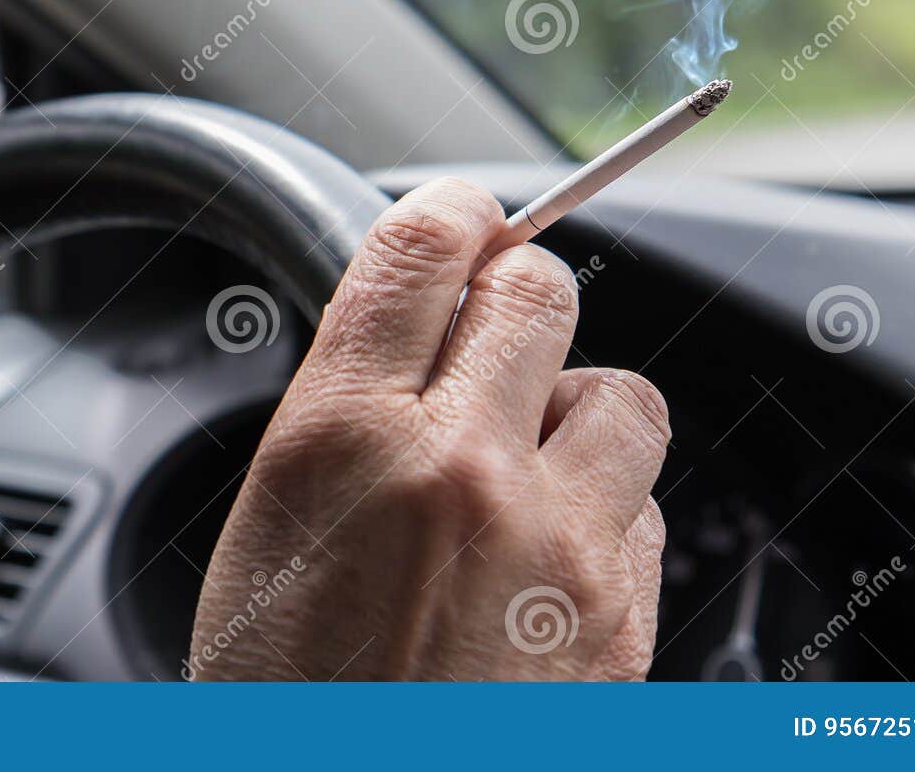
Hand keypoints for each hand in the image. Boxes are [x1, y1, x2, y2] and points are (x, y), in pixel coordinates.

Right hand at [190, 179, 669, 680]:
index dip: (452, 213)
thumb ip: (347, 406)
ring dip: (575, 408)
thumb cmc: (292, 702)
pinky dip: (603, 508)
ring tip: (523, 465)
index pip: (425, 249)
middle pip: (543, 287)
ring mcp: (560, 547)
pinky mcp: (624, 617)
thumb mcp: (271, 530)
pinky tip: (547, 556)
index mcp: (343, 443)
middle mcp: (462, 476)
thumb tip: (416, 315)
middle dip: (517, 297)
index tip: (463, 218)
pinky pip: (644, 503)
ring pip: (621, 392)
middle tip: (488, 338)